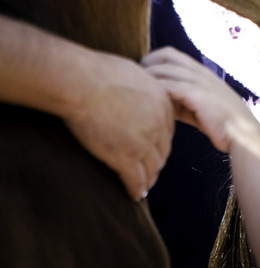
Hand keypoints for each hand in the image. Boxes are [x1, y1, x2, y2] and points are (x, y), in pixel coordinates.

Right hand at [63, 52, 174, 200]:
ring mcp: (143, 142)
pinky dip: (135, 189)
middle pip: (163, 151)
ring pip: (152, 168)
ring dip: (148, 179)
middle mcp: (158, 124)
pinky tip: (132, 195)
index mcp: (163, 103)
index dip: (160, 142)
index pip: (167, 130)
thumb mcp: (136, 74)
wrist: (83, 82)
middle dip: (157, 162)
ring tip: (143, 186)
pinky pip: (136, 180)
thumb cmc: (101, 72)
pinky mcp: (125, 157)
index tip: (154, 149)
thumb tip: (139, 90)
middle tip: (150, 171)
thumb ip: (144, 88)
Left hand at [142, 46, 256, 152]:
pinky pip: (170, 87)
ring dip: (149, 77)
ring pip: (166, 70)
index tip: (141, 70)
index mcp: (201, 71)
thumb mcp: (202, 104)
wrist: (243, 134)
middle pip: (166, 56)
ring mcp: (199, 82)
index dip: (152, 58)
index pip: (171, 53)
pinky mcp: (197, 95)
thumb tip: (161, 102)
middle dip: (146, 63)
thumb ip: (183, 100)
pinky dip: (157, 90)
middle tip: (133, 76)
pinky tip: (147, 100)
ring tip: (135, 87)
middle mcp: (199, 72)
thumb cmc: (222, 123)